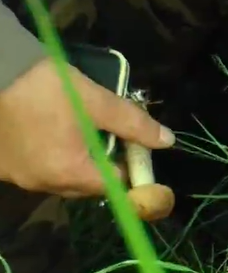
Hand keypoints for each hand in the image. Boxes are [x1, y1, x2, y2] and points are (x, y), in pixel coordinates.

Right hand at [0, 57, 173, 196]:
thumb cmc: (42, 86)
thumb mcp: (94, 100)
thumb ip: (133, 123)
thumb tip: (166, 141)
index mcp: (68, 172)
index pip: (115, 187)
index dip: (130, 169)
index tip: (133, 149)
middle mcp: (42, 184)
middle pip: (87, 185)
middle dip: (103, 164)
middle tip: (107, 134)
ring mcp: (17, 177)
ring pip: (61, 177)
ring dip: (75, 161)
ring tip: (77, 130)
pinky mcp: (1, 166)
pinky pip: (36, 169)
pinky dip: (49, 156)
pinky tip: (48, 132)